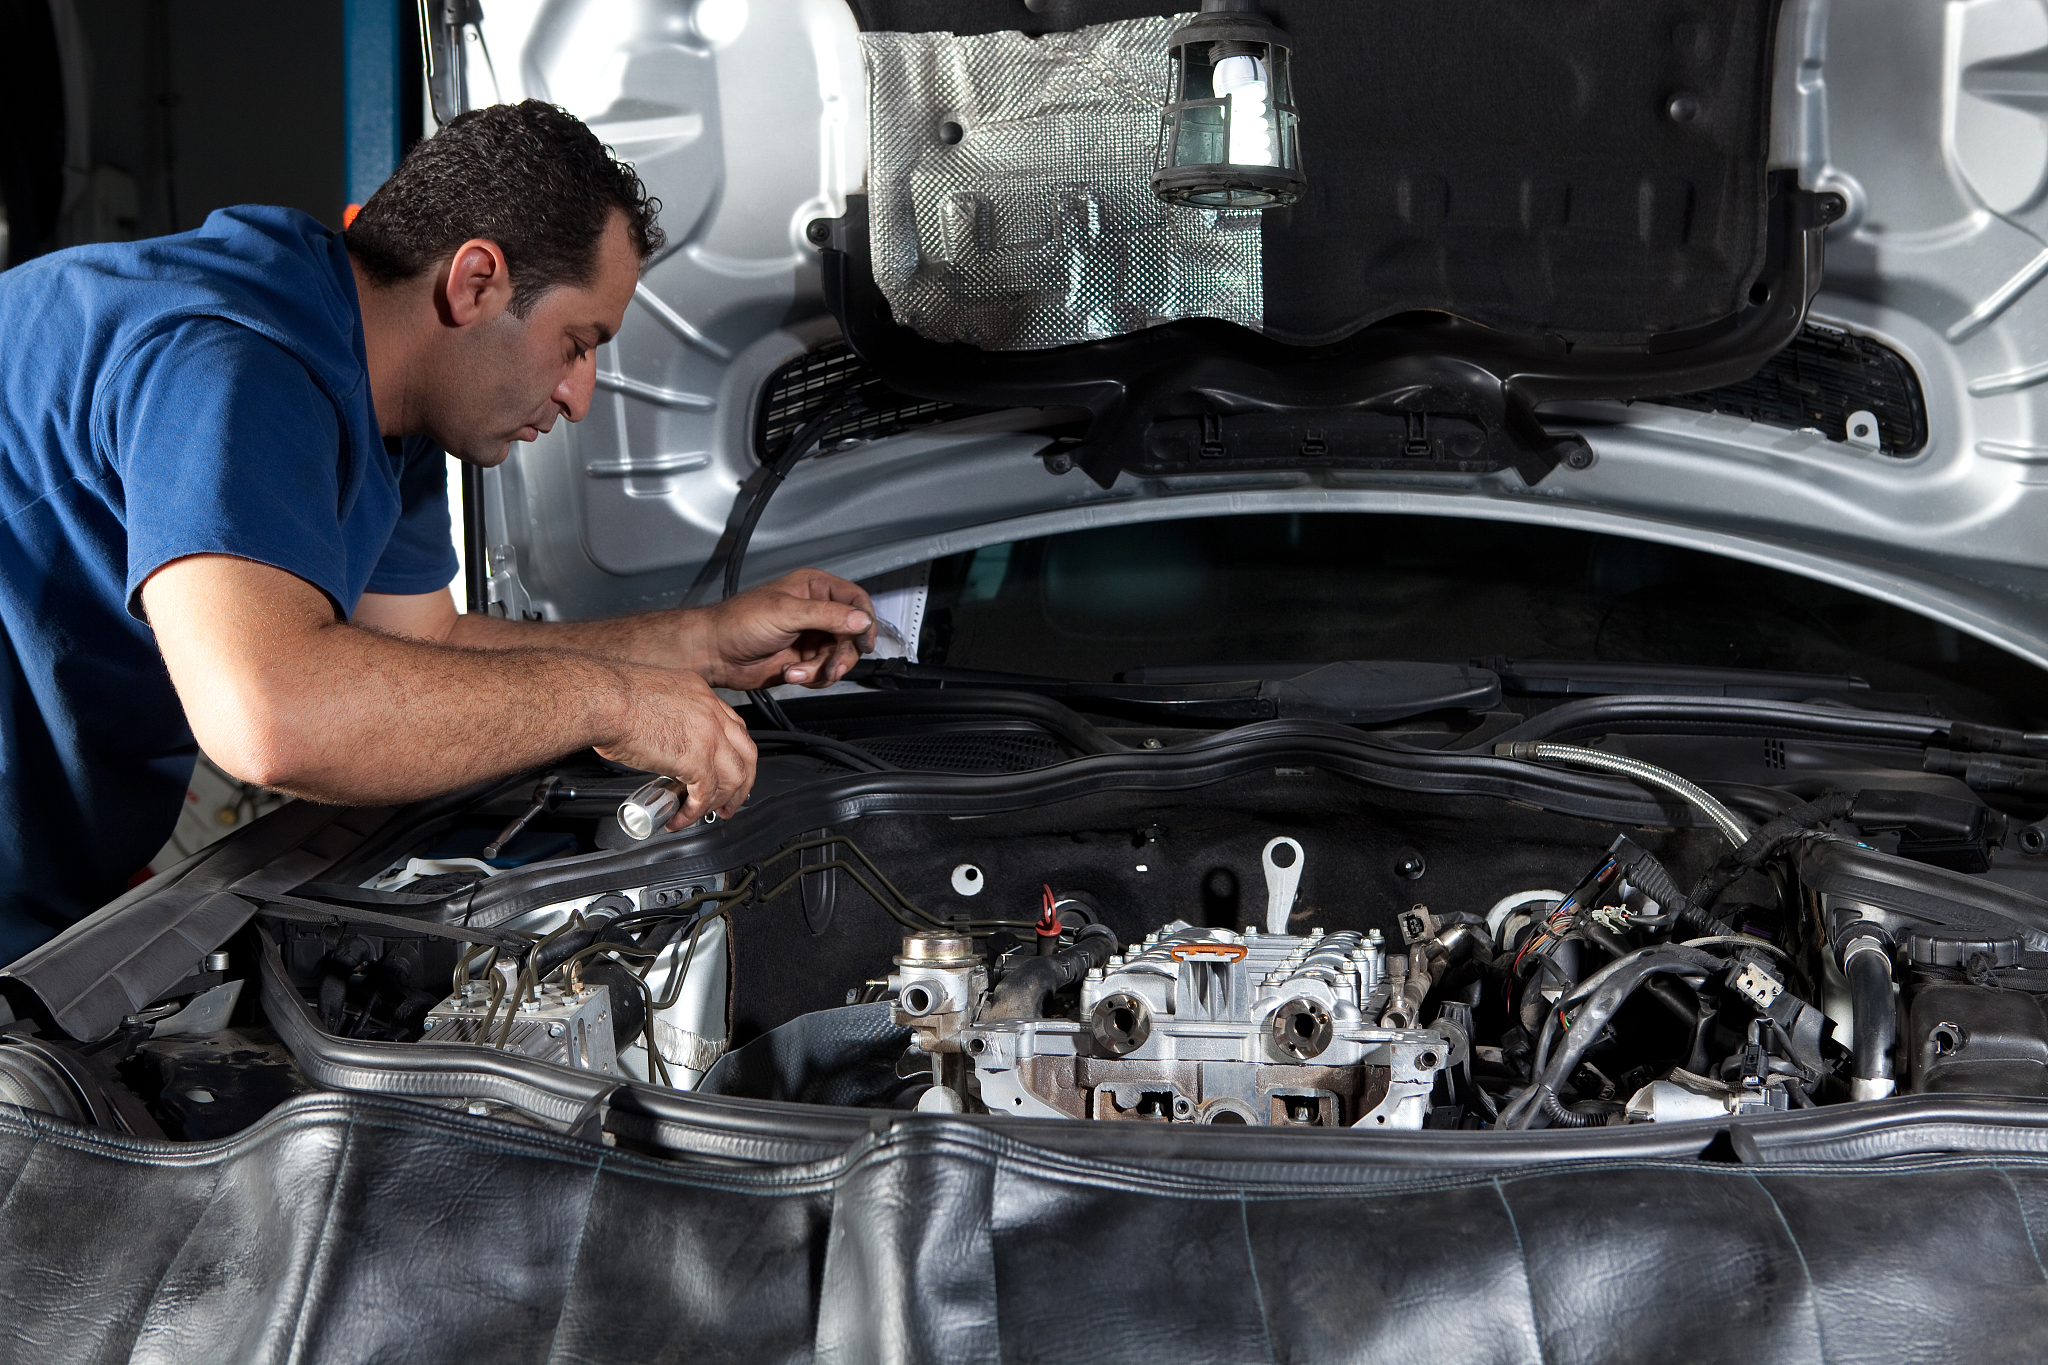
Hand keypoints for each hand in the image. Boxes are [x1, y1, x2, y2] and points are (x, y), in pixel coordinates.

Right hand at [595, 668, 757, 825]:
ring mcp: (708, 735)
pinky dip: (694, 812)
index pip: (734, 729)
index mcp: (701, 694)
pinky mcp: (695, 758)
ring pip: (734, 777)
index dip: (733, 756)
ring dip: (721, 802)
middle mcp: (711, 712)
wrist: (601, 698)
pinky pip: (705, 794)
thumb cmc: (611, 697)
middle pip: (746, 754)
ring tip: (704, 815)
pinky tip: (679, 818)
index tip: (727, 772)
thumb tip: (663, 744)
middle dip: (741, 785)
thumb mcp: (653, 699)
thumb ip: (668, 719)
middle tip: (728, 803)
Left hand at [699, 569, 875, 690]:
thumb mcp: (786, 613)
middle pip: (853, 635)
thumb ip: (826, 616)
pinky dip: (812, 678)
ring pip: (840, 657)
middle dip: (841, 655)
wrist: (715, 653)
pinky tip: (791, 673)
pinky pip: (825, 673)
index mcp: (814, 588)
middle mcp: (817, 611)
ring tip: (796, 671)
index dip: (865, 620)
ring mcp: (812, 637)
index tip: (863, 641)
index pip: (856, 600)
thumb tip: (860, 620)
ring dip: (822, 669)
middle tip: (831, 667)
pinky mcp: (806, 660)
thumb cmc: (738, 622)